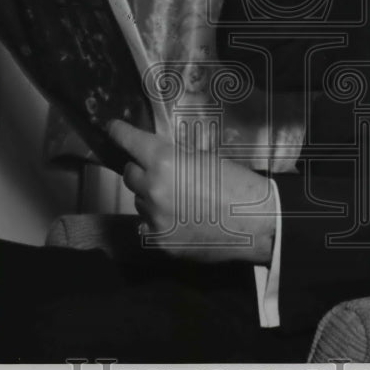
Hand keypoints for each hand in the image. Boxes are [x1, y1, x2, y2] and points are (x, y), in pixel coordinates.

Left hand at [110, 119, 276, 264]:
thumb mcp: (203, 159)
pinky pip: (147, 225)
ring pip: (138, 202)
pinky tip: (179, 220)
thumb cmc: (237, 185)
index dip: (119, 133)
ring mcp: (153, 217)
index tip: (113, 129)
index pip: (129, 142)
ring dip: (151, 197)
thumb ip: (173, 158)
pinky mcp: (158, 241)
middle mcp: (152, 188)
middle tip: (162, 174)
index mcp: (164, 161)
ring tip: (180, 201)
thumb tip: (155, 159)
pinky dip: (158, 221)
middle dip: (141, 170)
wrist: (256, 223)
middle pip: (129, 174)